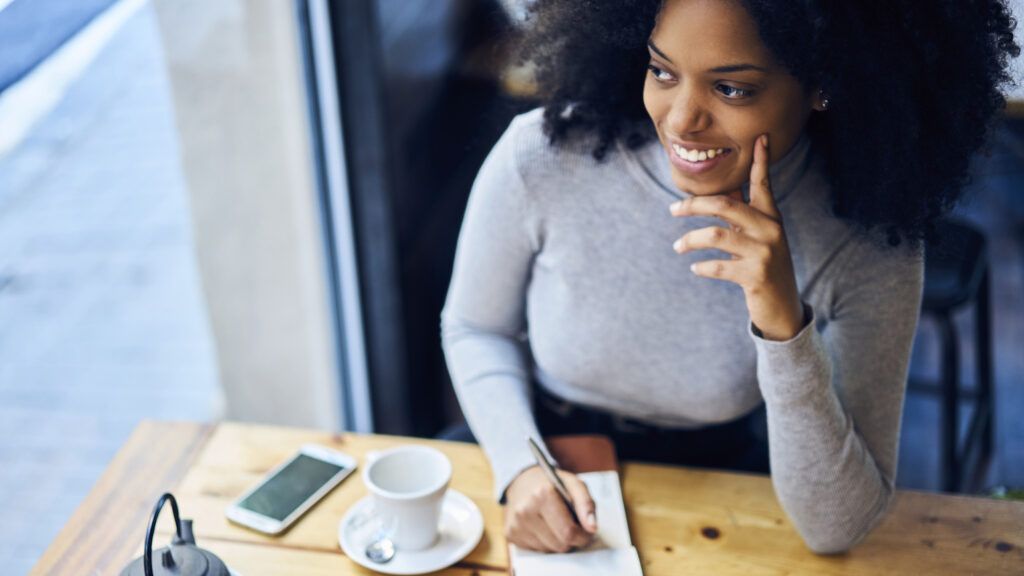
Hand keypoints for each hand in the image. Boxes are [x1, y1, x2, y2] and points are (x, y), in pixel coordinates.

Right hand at [504, 465, 597, 551]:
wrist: (522, 481)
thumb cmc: (551, 484)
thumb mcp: (573, 484)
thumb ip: (586, 504)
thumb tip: (592, 527)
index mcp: (542, 494)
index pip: (569, 532)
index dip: (583, 536)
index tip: (586, 531)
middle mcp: (526, 510)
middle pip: (560, 544)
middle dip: (571, 539)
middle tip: (571, 525)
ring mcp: (516, 524)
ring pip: (550, 550)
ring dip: (557, 541)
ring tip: (555, 523)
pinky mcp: (511, 534)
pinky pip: (537, 550)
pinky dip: (544, 542)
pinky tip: (542, 526)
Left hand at [669, 134, 805, 340]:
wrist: (782, 306)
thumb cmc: (762, 265)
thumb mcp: (756, 237)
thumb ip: (740, 216)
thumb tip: (715, 195)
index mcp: (771, 218)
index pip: (763, 184)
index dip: (761, 161)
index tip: (760, 138)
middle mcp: (771, 230)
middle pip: (725, 205)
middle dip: (694, 204)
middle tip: (672, 209)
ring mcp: (764, 253)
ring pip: (716, 236)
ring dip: (690, 240)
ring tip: (677, 247)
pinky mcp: (756, 275)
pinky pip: (718, 266)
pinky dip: (702, 267)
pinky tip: (695, 269)